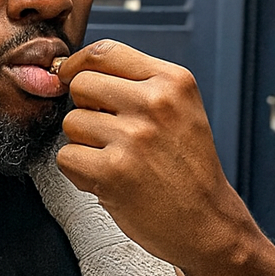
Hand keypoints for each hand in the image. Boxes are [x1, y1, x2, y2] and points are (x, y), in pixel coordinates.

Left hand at [55, 39, 244, 270]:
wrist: (208, 223)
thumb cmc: (187, 170)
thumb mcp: (179, 111)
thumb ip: (136, 86)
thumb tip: (71, 71)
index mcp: (173, 81)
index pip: (104, 51)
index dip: (77, 65)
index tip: (70, 78)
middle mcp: (154, 103)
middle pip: (81, 85)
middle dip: (85, 110)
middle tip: (110, 137)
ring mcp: (133, 137)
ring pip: (71, 124)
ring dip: (84, 146)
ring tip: (118, 162)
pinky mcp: (113, 171)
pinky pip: (66, 158)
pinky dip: (79, 174)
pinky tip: (109, 182)